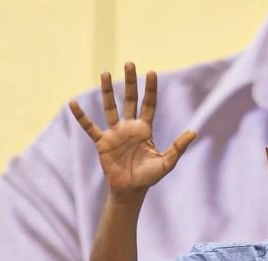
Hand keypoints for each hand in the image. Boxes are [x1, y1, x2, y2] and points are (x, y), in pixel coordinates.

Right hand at [69, 62, 195, 198]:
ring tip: (105, 73)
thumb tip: (194, 132)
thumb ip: (178, 147)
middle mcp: (129, 127)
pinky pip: (89, 127)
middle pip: (130, 100)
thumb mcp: (167, 162)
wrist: (131, 190)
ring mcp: (115, 133)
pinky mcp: (102, 142)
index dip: (150, 89)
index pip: (149, 104)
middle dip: (130, 82)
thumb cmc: (149, 177)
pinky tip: (73, 103)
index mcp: (145, 130)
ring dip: (107, 91)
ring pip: (110, 108)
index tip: (151, 72)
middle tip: (129, 63)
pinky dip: (81, 116)